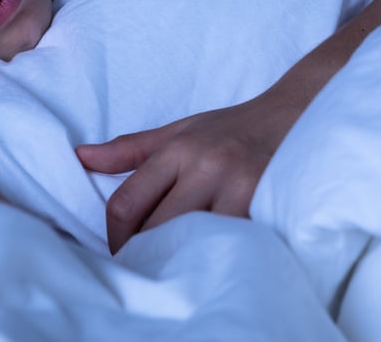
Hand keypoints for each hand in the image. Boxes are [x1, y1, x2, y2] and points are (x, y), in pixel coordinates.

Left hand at [76, 92, 302, 253]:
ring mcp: (241, 187)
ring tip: (180, 267)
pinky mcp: (271, 204)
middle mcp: (207, 167)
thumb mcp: (181, 130)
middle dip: (148, 253)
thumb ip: (131, 149)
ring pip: (197, 240)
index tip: (122, 252)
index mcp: (179, 150)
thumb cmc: (234, 128)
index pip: (128, 202)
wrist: (299, 112)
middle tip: (147, 268)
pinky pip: (237, 243)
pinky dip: (223, 254)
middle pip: (159, 228)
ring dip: (186, 257)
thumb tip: (81, 156)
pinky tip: (217, 259)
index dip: (116, 237)